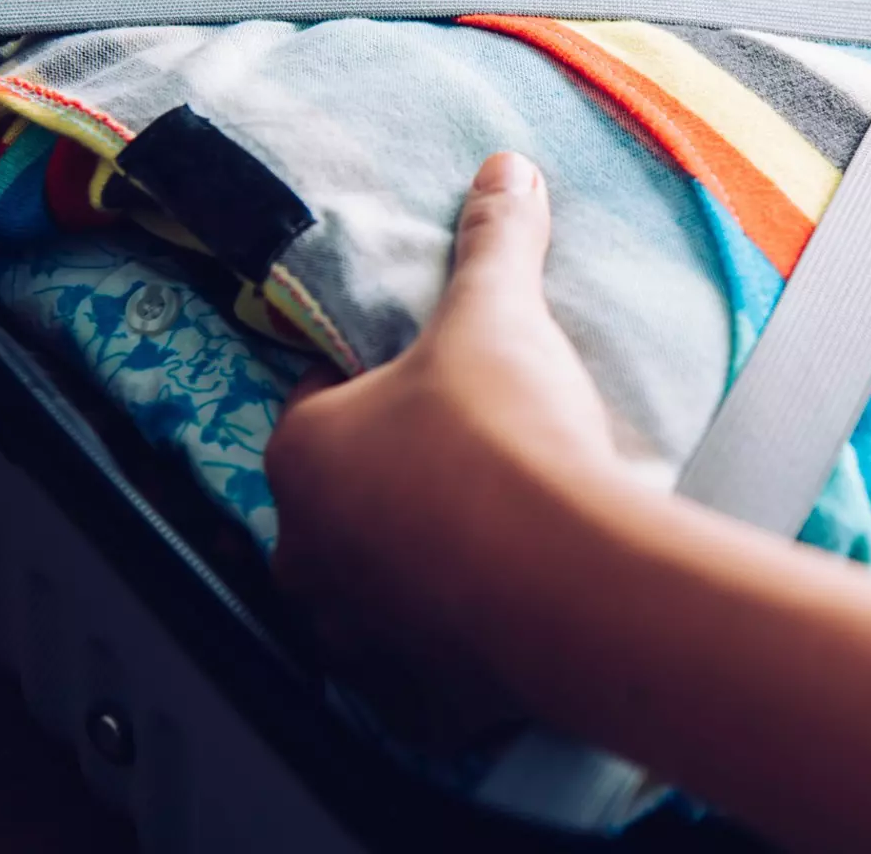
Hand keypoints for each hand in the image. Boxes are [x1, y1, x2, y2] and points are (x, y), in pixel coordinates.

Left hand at [266, 152, 622, 692]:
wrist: (569, 577)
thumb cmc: (504, 434)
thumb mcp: (496, 316)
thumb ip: (493, 241)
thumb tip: (505, 168)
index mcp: (302, 452)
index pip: (319, 404)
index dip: (378, 390)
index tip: (437, 386)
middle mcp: (305, 552)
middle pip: (344, 504)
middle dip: (395, 485)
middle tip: (477, 460)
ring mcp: (355, 637)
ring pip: (377, 592)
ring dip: (421, 570)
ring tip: (503, 537)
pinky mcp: (415, 703)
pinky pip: (427, 670)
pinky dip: (460, 647)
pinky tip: (514, 614)